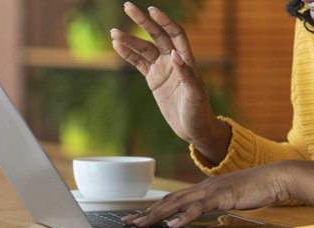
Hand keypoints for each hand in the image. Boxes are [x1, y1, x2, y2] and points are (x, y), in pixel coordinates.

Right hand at [111, 3, 230, 163]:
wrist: (193, 129)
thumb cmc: (199, 112)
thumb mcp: (195, 95)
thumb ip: (186, 75)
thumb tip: (175, 55)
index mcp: (187, 60)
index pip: (175, 33)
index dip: (164, 21)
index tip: (152, 11)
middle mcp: (174, 60)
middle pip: (157, 34)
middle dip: (142, 21)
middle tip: (127, 6)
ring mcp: (162, 68)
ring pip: (144, 48)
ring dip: (129, 39)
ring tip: (113, 32)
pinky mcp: (153, 79)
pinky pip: (138, 63)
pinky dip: (127, 54)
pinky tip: (116, 45)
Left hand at [122, 160, 313, 227]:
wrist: (276, 177)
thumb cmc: (256, 188)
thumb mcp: (230, 198)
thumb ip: (215, 204)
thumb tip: (204, 213)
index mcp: (203, 187)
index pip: (173, 198)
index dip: (154, 207)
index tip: (138, 216)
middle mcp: (203, 186)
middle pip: (168, 200)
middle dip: (146, 211)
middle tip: (128, 221)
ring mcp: (211, 190)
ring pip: (178, 203)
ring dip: (157, 214)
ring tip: (141, 224)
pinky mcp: (222, 196)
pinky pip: (199, 208)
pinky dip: (184, 216)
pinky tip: (173, 224)